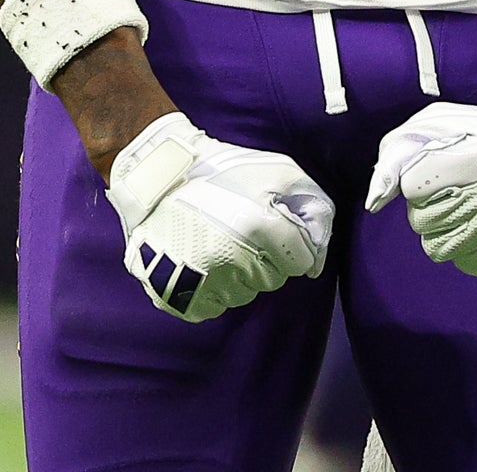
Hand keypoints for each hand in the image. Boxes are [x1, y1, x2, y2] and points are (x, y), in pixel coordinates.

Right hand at [106, 113, 333, 321]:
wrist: (158, 177)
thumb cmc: (223, 171)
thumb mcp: (279, 170)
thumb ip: (313, 206)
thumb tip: (318, 260)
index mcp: (261, 228)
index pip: (302, 262)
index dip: (291, 243)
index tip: (272, 227)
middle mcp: (236, 261)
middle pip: (274, 279)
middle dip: (265, 258)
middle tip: (240, 230)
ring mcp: (206, 282)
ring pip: (244, 294)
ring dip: (238, 274)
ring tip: (217, 241)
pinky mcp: (180, 297)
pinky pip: (214, 307)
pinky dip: (212, 290)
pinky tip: (201, 262)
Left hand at [367, 92, 476, 275]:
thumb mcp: (442, 123)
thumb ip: (401, 152)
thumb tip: (375, 201)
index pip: (413, 187)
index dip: (419, 178)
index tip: (439, 170)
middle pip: (420, 220)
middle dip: (427, 204)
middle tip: (454, 187)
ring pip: (436, 246)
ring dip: (442, 228)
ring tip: (464, 207)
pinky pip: (462, 263)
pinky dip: (463, 246)